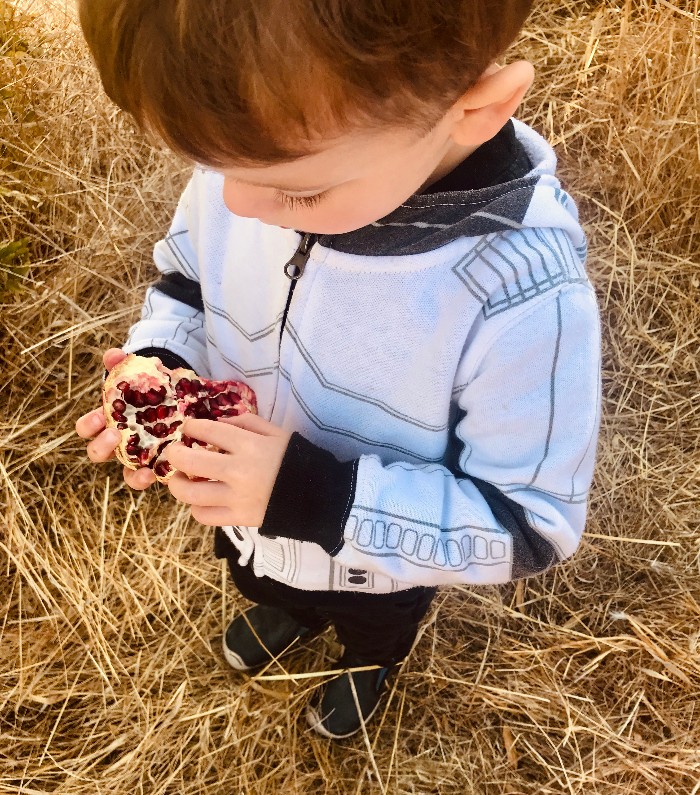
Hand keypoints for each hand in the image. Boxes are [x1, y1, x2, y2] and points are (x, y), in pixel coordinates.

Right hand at [74, 347, 156, 489]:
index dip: (89, 426)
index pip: (87, 428)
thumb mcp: (138, 374)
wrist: (179, 398)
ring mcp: (140, 457)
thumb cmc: (149, 389)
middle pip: (98, 454)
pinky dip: (156, 478)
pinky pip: (155, 477)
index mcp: (108, 421)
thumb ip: (123, 364)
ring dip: (133, 475)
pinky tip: (163, 473)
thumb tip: (114, 355)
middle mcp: (120, 443)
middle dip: (102, 446)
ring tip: (144, 470)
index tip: (99, 418)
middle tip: (114, 435)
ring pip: (128, 475)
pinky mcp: (161, 464)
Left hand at [163, 414, 291, 526]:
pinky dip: (196, 507)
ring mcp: (236, 498)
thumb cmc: (296, 459)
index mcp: (249, 445)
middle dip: (174, 453)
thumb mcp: (276, 432)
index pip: (207, 430)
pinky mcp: (238, 518)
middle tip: (175, 452)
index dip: (191, 427)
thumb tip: (217, 424)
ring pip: (189, 492)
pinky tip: (201, 498)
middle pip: (188, 460)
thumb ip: (246, 422)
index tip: (189, 428)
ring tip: (181, 478)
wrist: (318, 496)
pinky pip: (204, 516)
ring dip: (178, 483)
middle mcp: (237, 470)